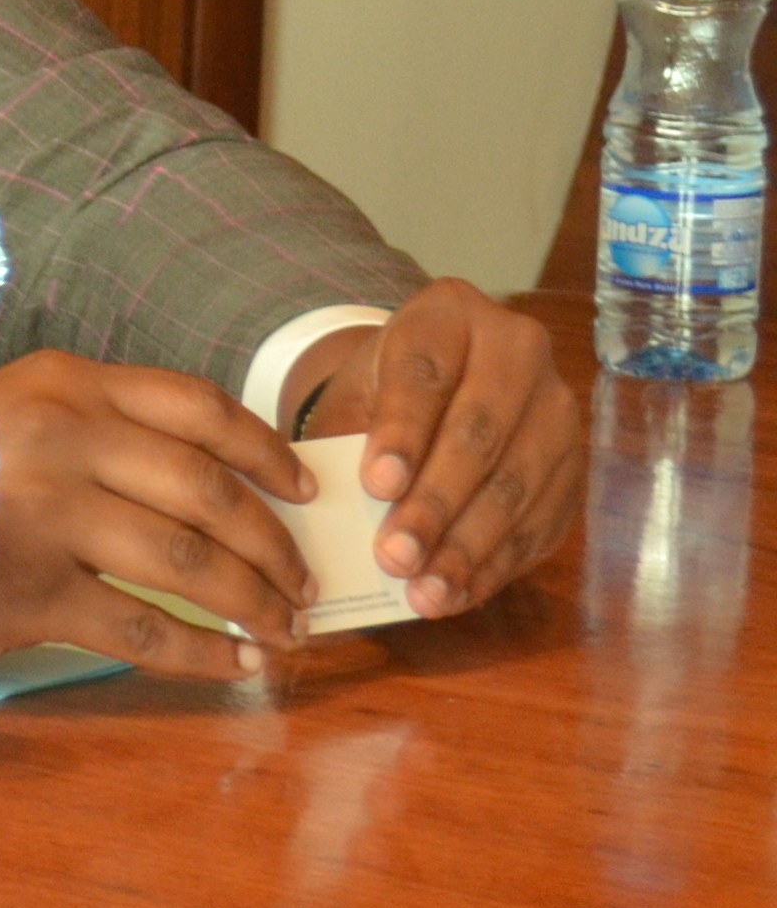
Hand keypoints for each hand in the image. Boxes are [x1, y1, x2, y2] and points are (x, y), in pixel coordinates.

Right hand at [0, 351, 312, 679]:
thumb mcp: (10, 412)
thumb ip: (97, 429)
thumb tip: (225, 484)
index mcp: (62, 383)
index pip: (198, 408)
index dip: (266, 451)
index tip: (304, 488)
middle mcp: (60, 439)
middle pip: (208, 493)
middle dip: (273, 545)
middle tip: (304, 583)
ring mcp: (46, 516)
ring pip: (188, 563)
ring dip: (252, 601)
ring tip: (283, 627)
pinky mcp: (31, 592)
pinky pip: (144, 629)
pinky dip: (204, 653)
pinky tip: (236, 665)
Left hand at [295, 281, 580, 616]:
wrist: (439, 384)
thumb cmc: (384, 388)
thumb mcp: (355, 391)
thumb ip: (345, 435)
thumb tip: (330, 512)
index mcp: (451, 313)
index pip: (426, 374)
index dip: (403, 432)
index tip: (376, 485)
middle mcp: (519, 351)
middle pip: (479, 432)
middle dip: (435, 503)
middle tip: (393, 557)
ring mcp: (559, 409)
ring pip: (517, 483)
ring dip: (468, 546)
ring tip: (423, 591)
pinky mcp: (577, 466)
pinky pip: (542, 521)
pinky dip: (497, 564)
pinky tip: (457, 593)